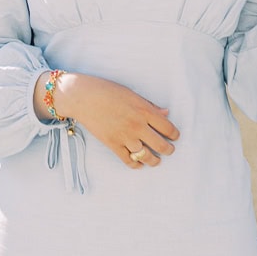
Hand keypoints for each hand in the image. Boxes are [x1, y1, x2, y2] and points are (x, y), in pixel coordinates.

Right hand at [48, 72, 179, 168]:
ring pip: (147, 156)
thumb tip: (166, 113)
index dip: (175, 134)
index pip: (168, 128)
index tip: (175, 137)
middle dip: (169, 150)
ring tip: (156, 160)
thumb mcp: (131, 93)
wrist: (82, 96)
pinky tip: (139, 164)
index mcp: (144, 110)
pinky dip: (136, 165)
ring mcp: (125, 136)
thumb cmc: (106, 90)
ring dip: (154, 160)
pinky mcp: (113, 144)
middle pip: (161, 145)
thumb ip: (150, 105)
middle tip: (169, 150)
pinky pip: (129, 161)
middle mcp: (137, 125)